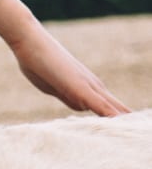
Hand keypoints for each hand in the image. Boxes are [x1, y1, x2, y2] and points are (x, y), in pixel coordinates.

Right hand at [0, 0, 129, 116]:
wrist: (28, 38)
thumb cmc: (34, 60)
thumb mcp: (51, 86)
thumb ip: (68, 97)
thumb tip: (81, 106)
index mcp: (85, 87)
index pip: (109, 108)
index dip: (118, 119)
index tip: (129, 127)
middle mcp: (93, 85)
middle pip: (119, 110)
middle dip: (128, 121)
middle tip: (141, 129)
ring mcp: (89, 86)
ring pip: (116, 110)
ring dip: (126, 122)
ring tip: (137, 129)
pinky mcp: (82, 88)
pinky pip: (104, 108)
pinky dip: (114, 118)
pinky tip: (122, 125)